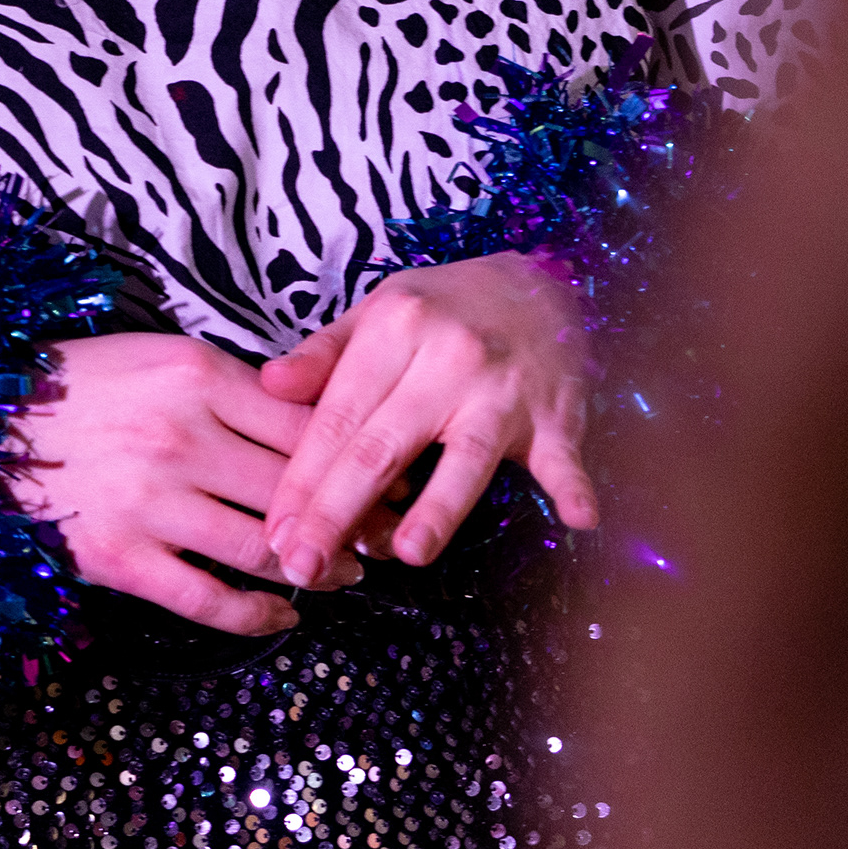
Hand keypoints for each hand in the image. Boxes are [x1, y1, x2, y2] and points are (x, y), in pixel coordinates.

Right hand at [10, 331, 383, 638]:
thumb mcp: (164, 359)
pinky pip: (207, 598)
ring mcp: (151, 503)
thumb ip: (237, 388)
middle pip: (297, 488)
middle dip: (357, 518)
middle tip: (391, 534)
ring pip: (263, 545)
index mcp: (199, 378)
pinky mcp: (120, 558)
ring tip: (349, 573)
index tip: (400, 476)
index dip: (362, 457)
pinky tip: (286, 615)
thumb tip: (315, 419)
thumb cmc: (84, 386)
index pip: (307, 424)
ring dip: (318, 567)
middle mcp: (182, 439)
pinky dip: (258, 615)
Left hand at [254, 252, 599, 586]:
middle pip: (384, 445)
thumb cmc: (444, 310)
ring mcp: (505, 388)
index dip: (302, 480)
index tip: (274, 534)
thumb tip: (268, 385)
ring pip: (466, 456)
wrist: (541, 282)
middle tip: (301, 566)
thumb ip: (323, 355)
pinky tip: (579, 517)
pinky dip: (574, 485)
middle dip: (337, 511)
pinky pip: (564, 454)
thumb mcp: (377, 312)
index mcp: (396, 328)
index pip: (337, 418)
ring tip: (404, 553)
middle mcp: (448, 357)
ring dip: (439, 508)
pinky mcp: (557, 413)